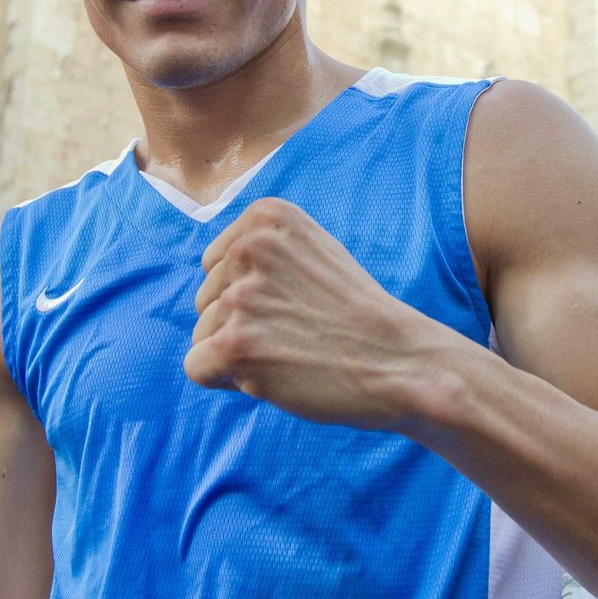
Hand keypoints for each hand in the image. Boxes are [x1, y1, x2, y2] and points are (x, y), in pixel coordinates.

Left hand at [184, 198, 431, 426]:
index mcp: (267, 217)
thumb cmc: (360, 318)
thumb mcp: (315, 253)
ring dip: (240, 354)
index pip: (216, 265)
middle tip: (299, 334)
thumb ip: (264, 253)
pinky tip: (273, 376)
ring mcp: (241, 296)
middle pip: (206, 301)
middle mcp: (249, 248)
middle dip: (242, 326)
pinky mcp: (235, 343)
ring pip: (203, 336)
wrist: (400, 362)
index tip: (296, 305)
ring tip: (293, 353)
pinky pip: (197, 368)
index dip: (250, 297)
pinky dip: (227, 381)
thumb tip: (210, 274)